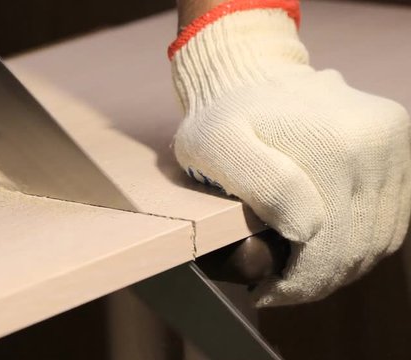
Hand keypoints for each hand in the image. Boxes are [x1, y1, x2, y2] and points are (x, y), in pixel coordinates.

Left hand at [170, 0, 410, 305]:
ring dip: (344, 265)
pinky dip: (364, 239)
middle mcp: (373, 140)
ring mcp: (392, 138)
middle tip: (284, 290)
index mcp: (330, 146)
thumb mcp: (213, 146)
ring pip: (381, 237)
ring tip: (304, 271)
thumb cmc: (220, 117)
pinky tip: (330, 244)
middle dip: (319, 280)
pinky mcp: (397, 139)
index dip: (299, 284)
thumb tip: (310, 229)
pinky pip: (393, 214)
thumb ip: (261, 185)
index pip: (328, 249)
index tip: (267, 293)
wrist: (249, 70)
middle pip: (358, 246)